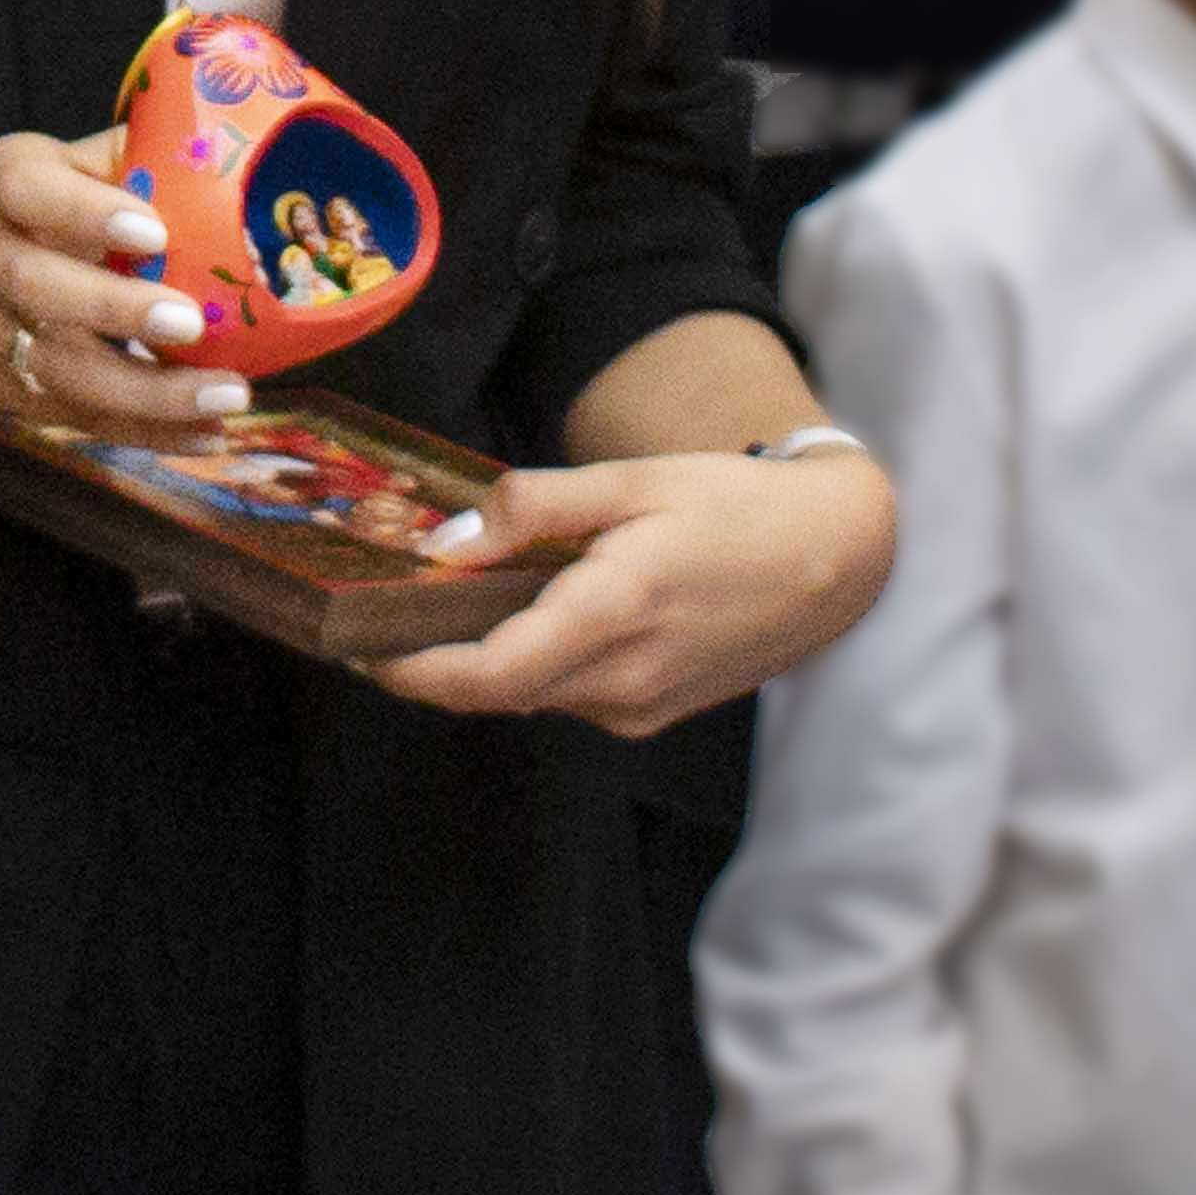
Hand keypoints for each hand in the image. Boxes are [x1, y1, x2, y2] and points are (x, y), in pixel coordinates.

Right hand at [0, 127, 251, 428]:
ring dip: (145, 393)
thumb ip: (126, 159)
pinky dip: (143, 431)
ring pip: (57, 369)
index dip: (89, 214)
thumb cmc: (22, 212)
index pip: (31, 193)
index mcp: (0, 186)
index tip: (155, 233)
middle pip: (35, 287)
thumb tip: (226, 157)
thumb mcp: (56, 165)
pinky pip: (75, 416)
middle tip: (191, 323)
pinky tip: (204, 434)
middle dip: (115, 311)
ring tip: (224, 395)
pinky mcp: (3, 391)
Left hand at [360, 443, 894, 734]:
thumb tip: (450, 538)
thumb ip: (537, 506)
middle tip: (393, 605)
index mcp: (613, 613)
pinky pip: (570, 693)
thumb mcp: (636, 481)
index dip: (407, 672)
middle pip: (493, 690)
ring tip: (477, 593)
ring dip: (492, 654)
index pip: (481, 678)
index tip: (357, 643)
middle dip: (435, 657)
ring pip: (531, 692)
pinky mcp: (652, 713)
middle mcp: (622, 678)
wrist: (838, 559)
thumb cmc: (739, 506)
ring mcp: (639, 705)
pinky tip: (554, 610)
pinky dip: (541, 660)